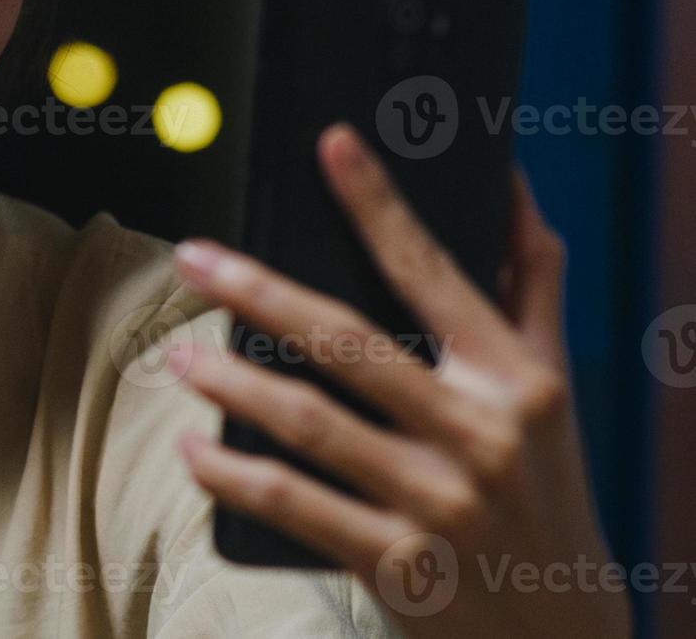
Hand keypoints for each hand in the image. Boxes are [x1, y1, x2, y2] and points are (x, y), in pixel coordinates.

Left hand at [167, 123, 629, 637]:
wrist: (559, 626)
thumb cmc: (544, 486)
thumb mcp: (551, 385)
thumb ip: (528, 282)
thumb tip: (510, 180)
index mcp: (513, 377)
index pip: (434, 272)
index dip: (380, 204)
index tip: (332, 144)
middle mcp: (479, 434)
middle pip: (348, 342)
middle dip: (259, 291)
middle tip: (193, 258)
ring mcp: (437, 502)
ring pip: (311, 423)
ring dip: (230, 383)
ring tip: (175, 358)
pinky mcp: (398, 563)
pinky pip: (295, 506)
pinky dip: (233, 475)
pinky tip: (192, 448)